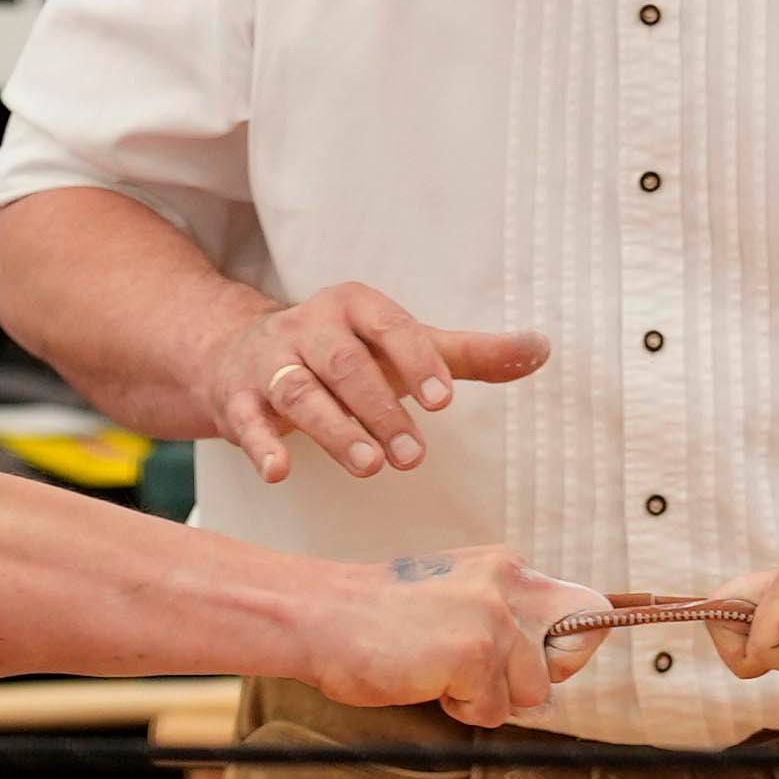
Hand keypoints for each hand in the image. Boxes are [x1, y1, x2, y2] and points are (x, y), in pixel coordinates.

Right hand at [191, 284, 546, 484]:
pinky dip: (262, 445)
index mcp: (353, 307)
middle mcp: (308, 327)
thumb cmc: (341, 353)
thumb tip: (543, 347)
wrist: (237, 352)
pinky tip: (279, 472)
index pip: (389, 327)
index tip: (442, 402)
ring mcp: (269, 363)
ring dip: (333, 430)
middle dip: (380, 409)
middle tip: (414, 457)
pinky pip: (247, 421)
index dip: (415, 360)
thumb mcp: (401, 348)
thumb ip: (467, 354)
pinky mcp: (236, 399)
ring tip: (369, 466)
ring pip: (300, 392)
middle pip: (344, 364)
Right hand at [310, 545, 585, 729]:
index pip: (585, 607)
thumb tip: (552, 666)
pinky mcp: (476, 654)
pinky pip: (493, 712)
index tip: (543, 662)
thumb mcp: (454, 597)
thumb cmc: (378, 618)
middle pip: (573, 651)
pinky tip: (425, 679)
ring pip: (533, 691)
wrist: (319, 615)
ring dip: (488, 697)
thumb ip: (503, 617)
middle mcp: (509, 584)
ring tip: (439, 671)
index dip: (571, 645)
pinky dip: (459, 708)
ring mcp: (495, 619)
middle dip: (537, 676)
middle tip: (483, 674)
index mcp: (505, 567)